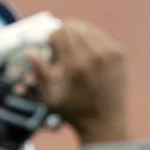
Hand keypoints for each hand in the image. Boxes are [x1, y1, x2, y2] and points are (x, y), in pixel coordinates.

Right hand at [27, 19, 128, 143]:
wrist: (104, 122)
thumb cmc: (73, 111)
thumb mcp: (49, 97)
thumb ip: (39, 72)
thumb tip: (30, 51)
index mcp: (75, 65)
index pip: (59, 32)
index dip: (51, 38)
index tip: (51, 49)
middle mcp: (94, 56)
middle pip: (73, 26)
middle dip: (64, 34)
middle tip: (61, 50)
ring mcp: (110, 53)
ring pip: (87, 28)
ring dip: (77, 36)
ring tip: (74, 52)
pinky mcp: (119, 54)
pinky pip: (100, 36)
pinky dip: (91, 41)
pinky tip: (88, 56)